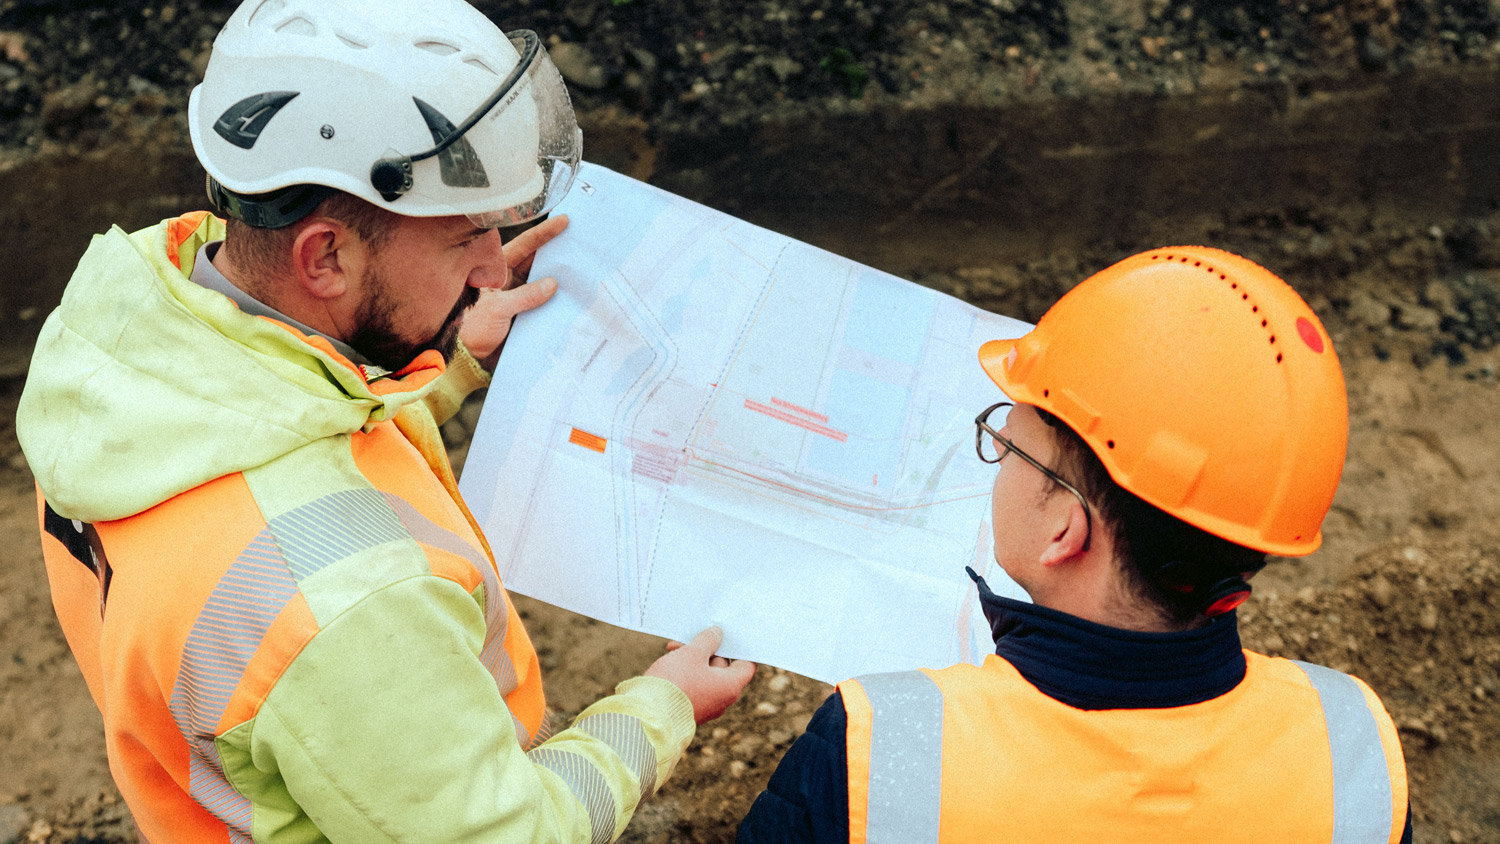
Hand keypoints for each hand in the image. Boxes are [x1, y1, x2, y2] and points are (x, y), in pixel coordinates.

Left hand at [459, 215, 569, 368]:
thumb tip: (553, 283)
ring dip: (560, 277)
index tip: (563, 221)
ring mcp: (518, 296)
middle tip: (580, 242)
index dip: (544, 233)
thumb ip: (525, 295)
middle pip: (537, 261)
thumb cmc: (472, 328)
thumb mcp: (497, 309)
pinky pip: (545, 302)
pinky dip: (558, 300)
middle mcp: (509, 279)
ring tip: (583, 268)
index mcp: (497, 270)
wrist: (467, 358)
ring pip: (543, 281)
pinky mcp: (525, 313)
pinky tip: (574, 296)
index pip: (524, 246)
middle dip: (557, 252)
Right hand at [644, 626, 755, 723]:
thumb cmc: (676, 682)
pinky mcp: (690, 709)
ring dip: (692, 659)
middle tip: (688, 638)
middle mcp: (722, 699)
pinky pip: (693, 686)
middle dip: (706, 650)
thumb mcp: (692, 653)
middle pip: (722, 668)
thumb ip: (707, 640)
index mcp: (731, 686)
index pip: (746, 665)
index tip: (729, 636)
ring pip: (704, 675)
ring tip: (672, 648)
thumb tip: (717, 634)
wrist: (648, 716)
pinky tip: (669, 662)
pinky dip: (685, 673)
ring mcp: (706, 706)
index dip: (739, 649)